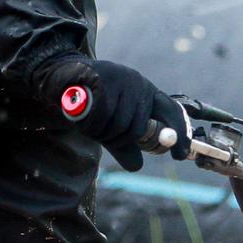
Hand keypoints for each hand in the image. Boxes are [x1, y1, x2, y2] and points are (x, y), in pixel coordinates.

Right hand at [36, 56, 190, 171]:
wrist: (62, 75)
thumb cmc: (92, 101)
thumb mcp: (112, 124)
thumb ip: (124, 144)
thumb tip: (137, 166)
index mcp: (147, 92)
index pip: (172, 112)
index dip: (179, 136)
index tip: (180, 155)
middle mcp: (138, 83)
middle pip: (138, 128)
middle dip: (118, 139)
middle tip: (103, 133)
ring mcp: (121, 79)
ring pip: (118, 125)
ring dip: (101, 132)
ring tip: (90, 121)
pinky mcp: (101, 78)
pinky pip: (101, 117)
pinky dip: (90, 125)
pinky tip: (82, 116)